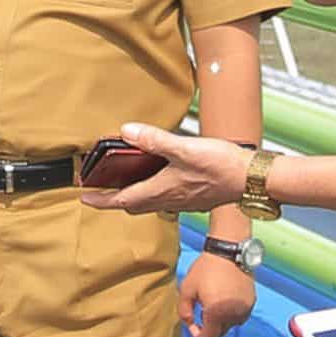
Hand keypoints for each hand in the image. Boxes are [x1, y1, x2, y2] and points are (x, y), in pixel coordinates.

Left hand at [78, 121, 250, 215]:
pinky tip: (160, 178)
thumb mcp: (184, 148)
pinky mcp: (194, 198)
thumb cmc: (221, 165)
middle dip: (114, 199)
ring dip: (134, 196)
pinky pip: (165, 199)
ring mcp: (182, 201)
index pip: (121, 200)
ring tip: (126, 182)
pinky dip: (154, 191)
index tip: (84, 198)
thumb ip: (154, 140)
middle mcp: (169, 200)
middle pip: (133, 204)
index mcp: (161, 191)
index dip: (100, 200)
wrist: (251, 178)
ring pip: (149, 203)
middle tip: (101, 191)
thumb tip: (127, 132)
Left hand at [178, 250, 253, 336]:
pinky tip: (225, 297)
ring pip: (230, 324)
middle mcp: (233, 315)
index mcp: (216, 314)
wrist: (229, 251)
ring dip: (221, 319)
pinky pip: (240, 315)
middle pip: (219, 333)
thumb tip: (189, 323)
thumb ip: (184, 311)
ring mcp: (245, 309)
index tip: (193, 323)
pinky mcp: (252, 301)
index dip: (198, 335)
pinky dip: (231, 312)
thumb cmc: (205, 268)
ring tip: (214, 301)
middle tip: (202, 309)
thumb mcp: (187, 289)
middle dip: (209, 326)